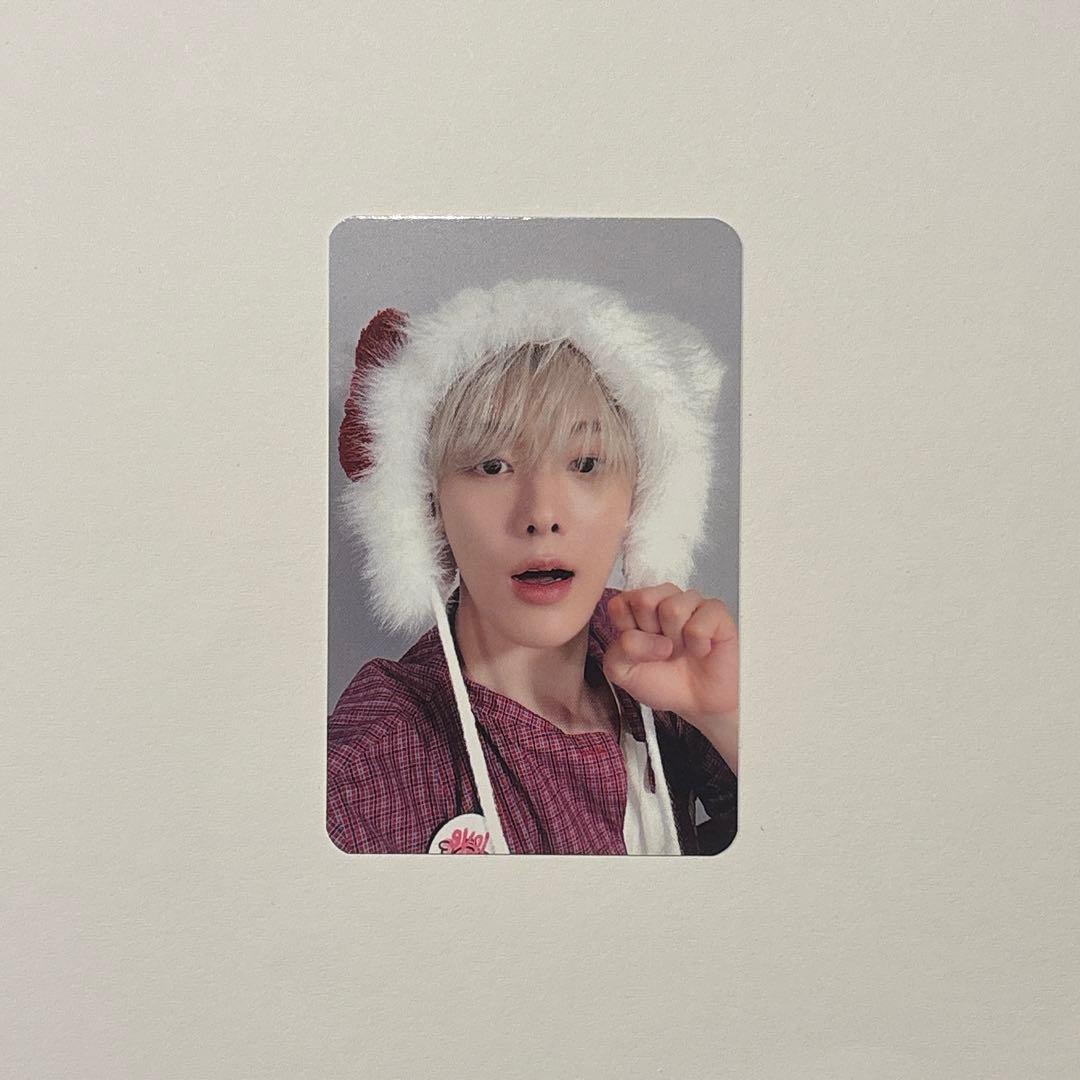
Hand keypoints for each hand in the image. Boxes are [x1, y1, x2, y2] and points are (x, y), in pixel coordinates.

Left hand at [603, 584, 738, 766]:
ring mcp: (692, 602)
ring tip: (682, 649)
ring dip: (676, 642)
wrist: (698, 703)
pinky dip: (698, 647)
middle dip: (651, 634)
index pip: (619, 603)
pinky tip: (701, 650)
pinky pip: (699, 625)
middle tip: (662, 649)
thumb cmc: (663, 682)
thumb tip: (647, 638)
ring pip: (672, 609)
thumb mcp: (624, 672)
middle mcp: (664, 598)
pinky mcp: (716, 612)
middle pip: (645, 599)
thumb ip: (620, 651)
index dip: (626, 630)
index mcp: (637, 606)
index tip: (638, 647)